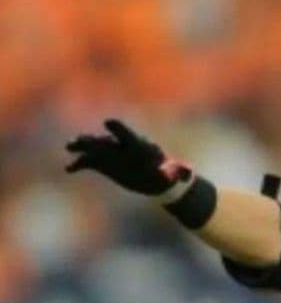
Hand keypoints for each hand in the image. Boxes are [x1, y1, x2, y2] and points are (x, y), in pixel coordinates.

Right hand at [65, 119, 190, 195]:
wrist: (156, 179)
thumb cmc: (167, 174)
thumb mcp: (175, 173)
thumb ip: (179, 171)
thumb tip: (189, 173)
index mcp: (138, 145)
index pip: (127, 134)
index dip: (119, 129)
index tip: (109, 122)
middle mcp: (121, 146)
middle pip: (106, 140)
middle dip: (94, 140)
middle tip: (82, 140)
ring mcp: (111, 154)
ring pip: (94, 148)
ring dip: (82, 146)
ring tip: (70, 146)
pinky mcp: (104, 165)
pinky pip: (89, 163)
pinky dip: (79, 165)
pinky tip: (69, 169)